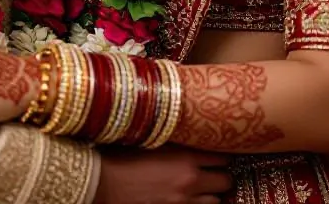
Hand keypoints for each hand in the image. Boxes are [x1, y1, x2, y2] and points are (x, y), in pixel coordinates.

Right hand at [93, 147, 232, 203]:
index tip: (218, 151)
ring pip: (216, 201)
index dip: (222, 153)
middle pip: (225, 181)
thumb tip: (189, 130)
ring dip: (211, 193)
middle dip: (222, 175)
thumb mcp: (151, 139)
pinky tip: (190, 197)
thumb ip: (175, 139)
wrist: (103, 182)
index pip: (222, 156)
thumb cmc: (122, 155)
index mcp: (186, 157)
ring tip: (203, 186)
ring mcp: (184, 202)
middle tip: (215, 170)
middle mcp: (190, 181)